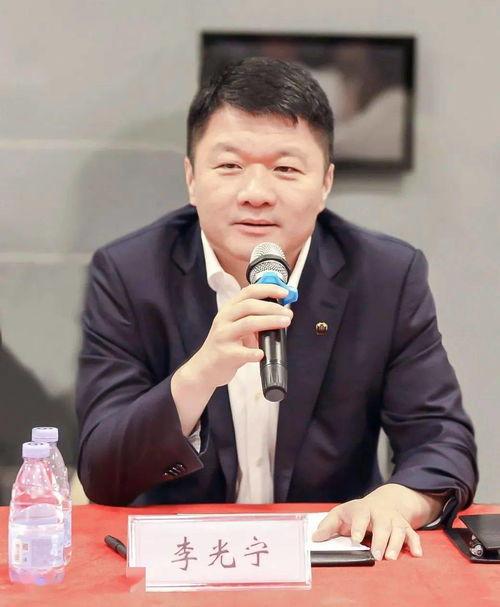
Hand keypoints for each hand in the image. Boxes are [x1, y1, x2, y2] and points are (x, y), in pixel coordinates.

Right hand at [188, 283, 291, 388]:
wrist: (204, 368)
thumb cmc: (226, 345)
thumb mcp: (235, 326)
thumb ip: (253, 318)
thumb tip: (281, 312)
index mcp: (228, 309)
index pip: (248, 292)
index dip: (268, 289)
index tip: (285, 292)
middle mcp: (223, 319)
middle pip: (250, 306)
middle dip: (272, 307)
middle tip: (288, 314)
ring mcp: (223, 336)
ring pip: (248, 323)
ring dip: (270, 321)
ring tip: (285, 323)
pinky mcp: (224, 354)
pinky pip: (242, 352)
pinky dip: (254, 352)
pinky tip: (262, 353)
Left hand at [312, 484, 444, 560]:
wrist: (383, 502)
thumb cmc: (357, 513)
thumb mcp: (341, 514)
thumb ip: (328, 526)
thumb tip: (315, 537)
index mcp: (362, 509)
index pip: (360, 515)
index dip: (358, 526)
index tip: (355, 539)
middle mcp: (380, 513)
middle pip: (382, 524)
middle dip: (380, 539)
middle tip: (376, 555)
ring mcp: (394, 520)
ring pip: (399, 529)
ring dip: (396, 543)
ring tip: (391, 558)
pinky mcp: (405, 527)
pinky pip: (413, 534)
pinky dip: (416, 544)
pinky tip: (417, 554)